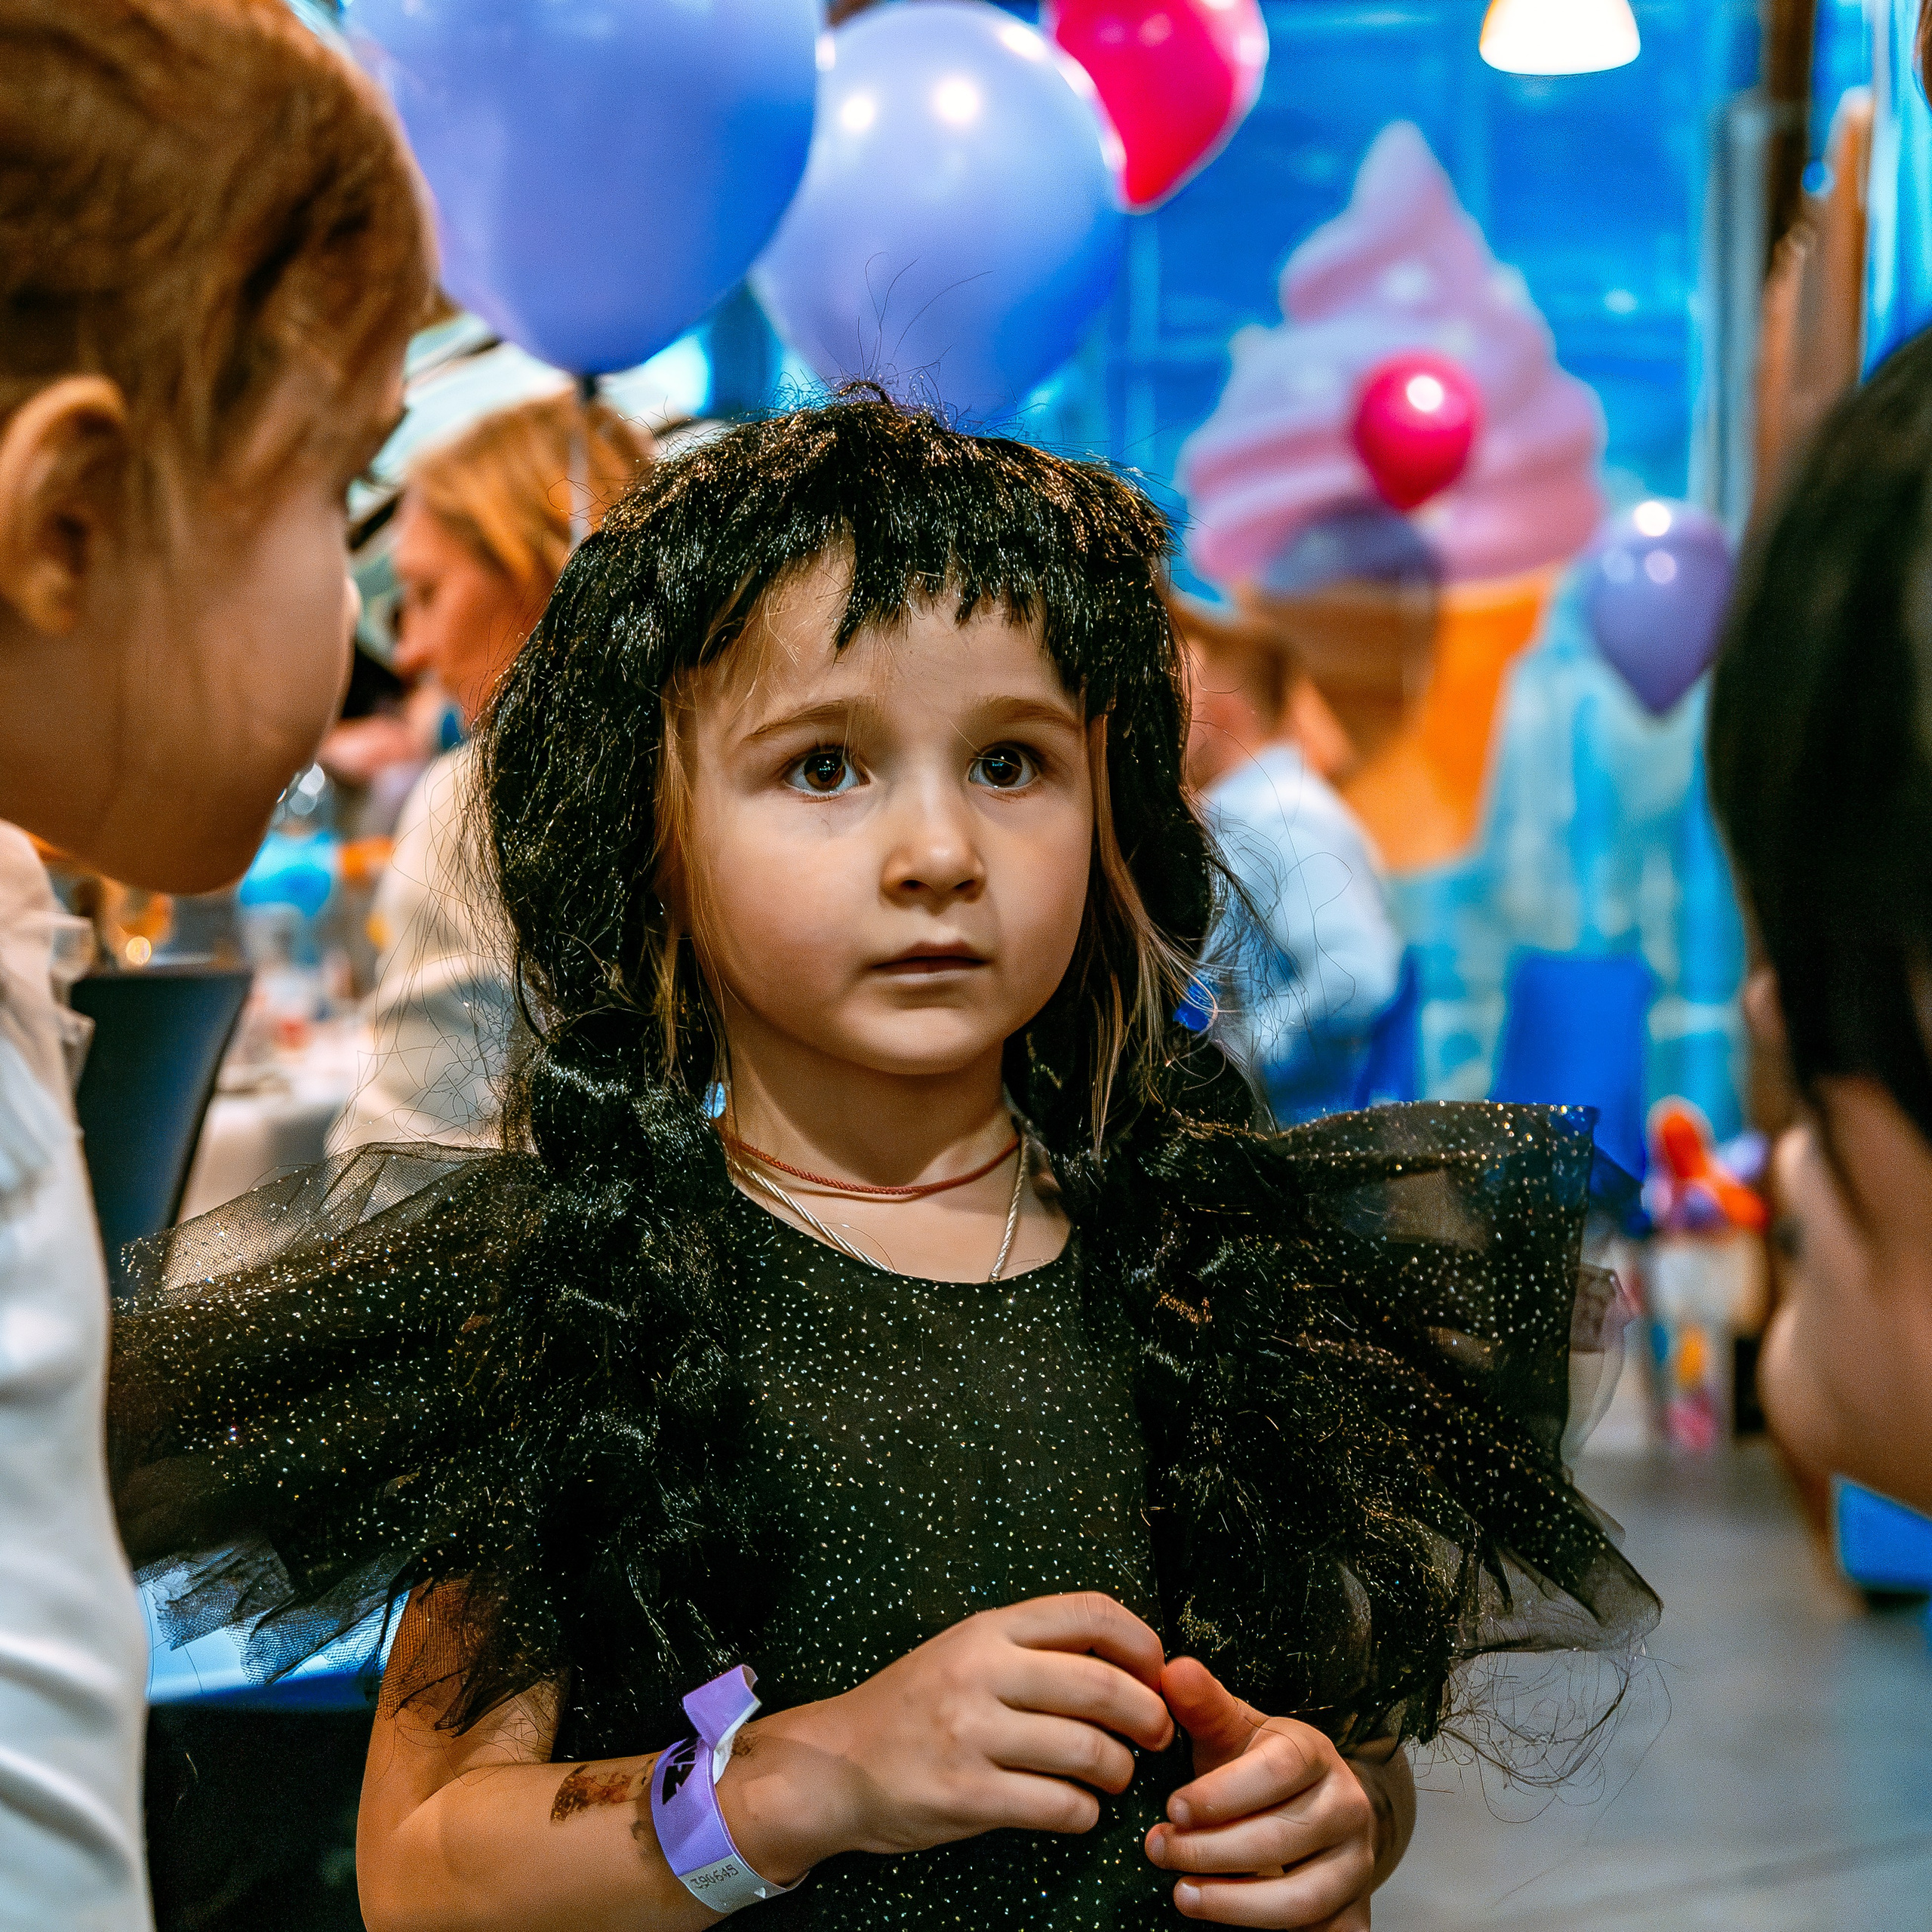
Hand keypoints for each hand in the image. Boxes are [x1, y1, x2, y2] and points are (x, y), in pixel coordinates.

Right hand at [720, 1592, 1173, 1880]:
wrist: (836, 1763)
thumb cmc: (916, 1706)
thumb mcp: (967, 1650)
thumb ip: (1034, 1649)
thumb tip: (1129, 1660)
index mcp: (990, 1628)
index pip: (1092, 1614)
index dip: (1144, 1643)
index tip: (1159, 1672)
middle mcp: (983, 1671)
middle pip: (1104, 1686)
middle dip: (1150, 1716)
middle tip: (1157, 1735)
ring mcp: (972, 1733)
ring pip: (1089, 1750)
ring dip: (1119, 1770)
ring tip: (1113, 1775)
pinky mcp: (965, 1794)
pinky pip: (1058, 1806)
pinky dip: (1084, 1813)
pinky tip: (1077, 1809)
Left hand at [1145, 1658, 1387, 1927]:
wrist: (1316, 1810)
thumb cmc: (1260, 1768)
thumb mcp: (1233, 1732)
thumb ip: (1203, 1706)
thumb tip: (1172, 1669)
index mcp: (1315, 1754)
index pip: (1276, 1771)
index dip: (1222, 1793)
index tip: (1172, 1808)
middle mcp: (1347, 1807)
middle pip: (1281, 1837)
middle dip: (1210, 1850)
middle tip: (1159, 1849)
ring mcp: (1356, 1865)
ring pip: (1300, 1897)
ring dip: (1234, 1902)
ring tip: (1182, 1893)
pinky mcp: (1352, 1913)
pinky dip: (1266, 1931)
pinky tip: (1222, 1918)